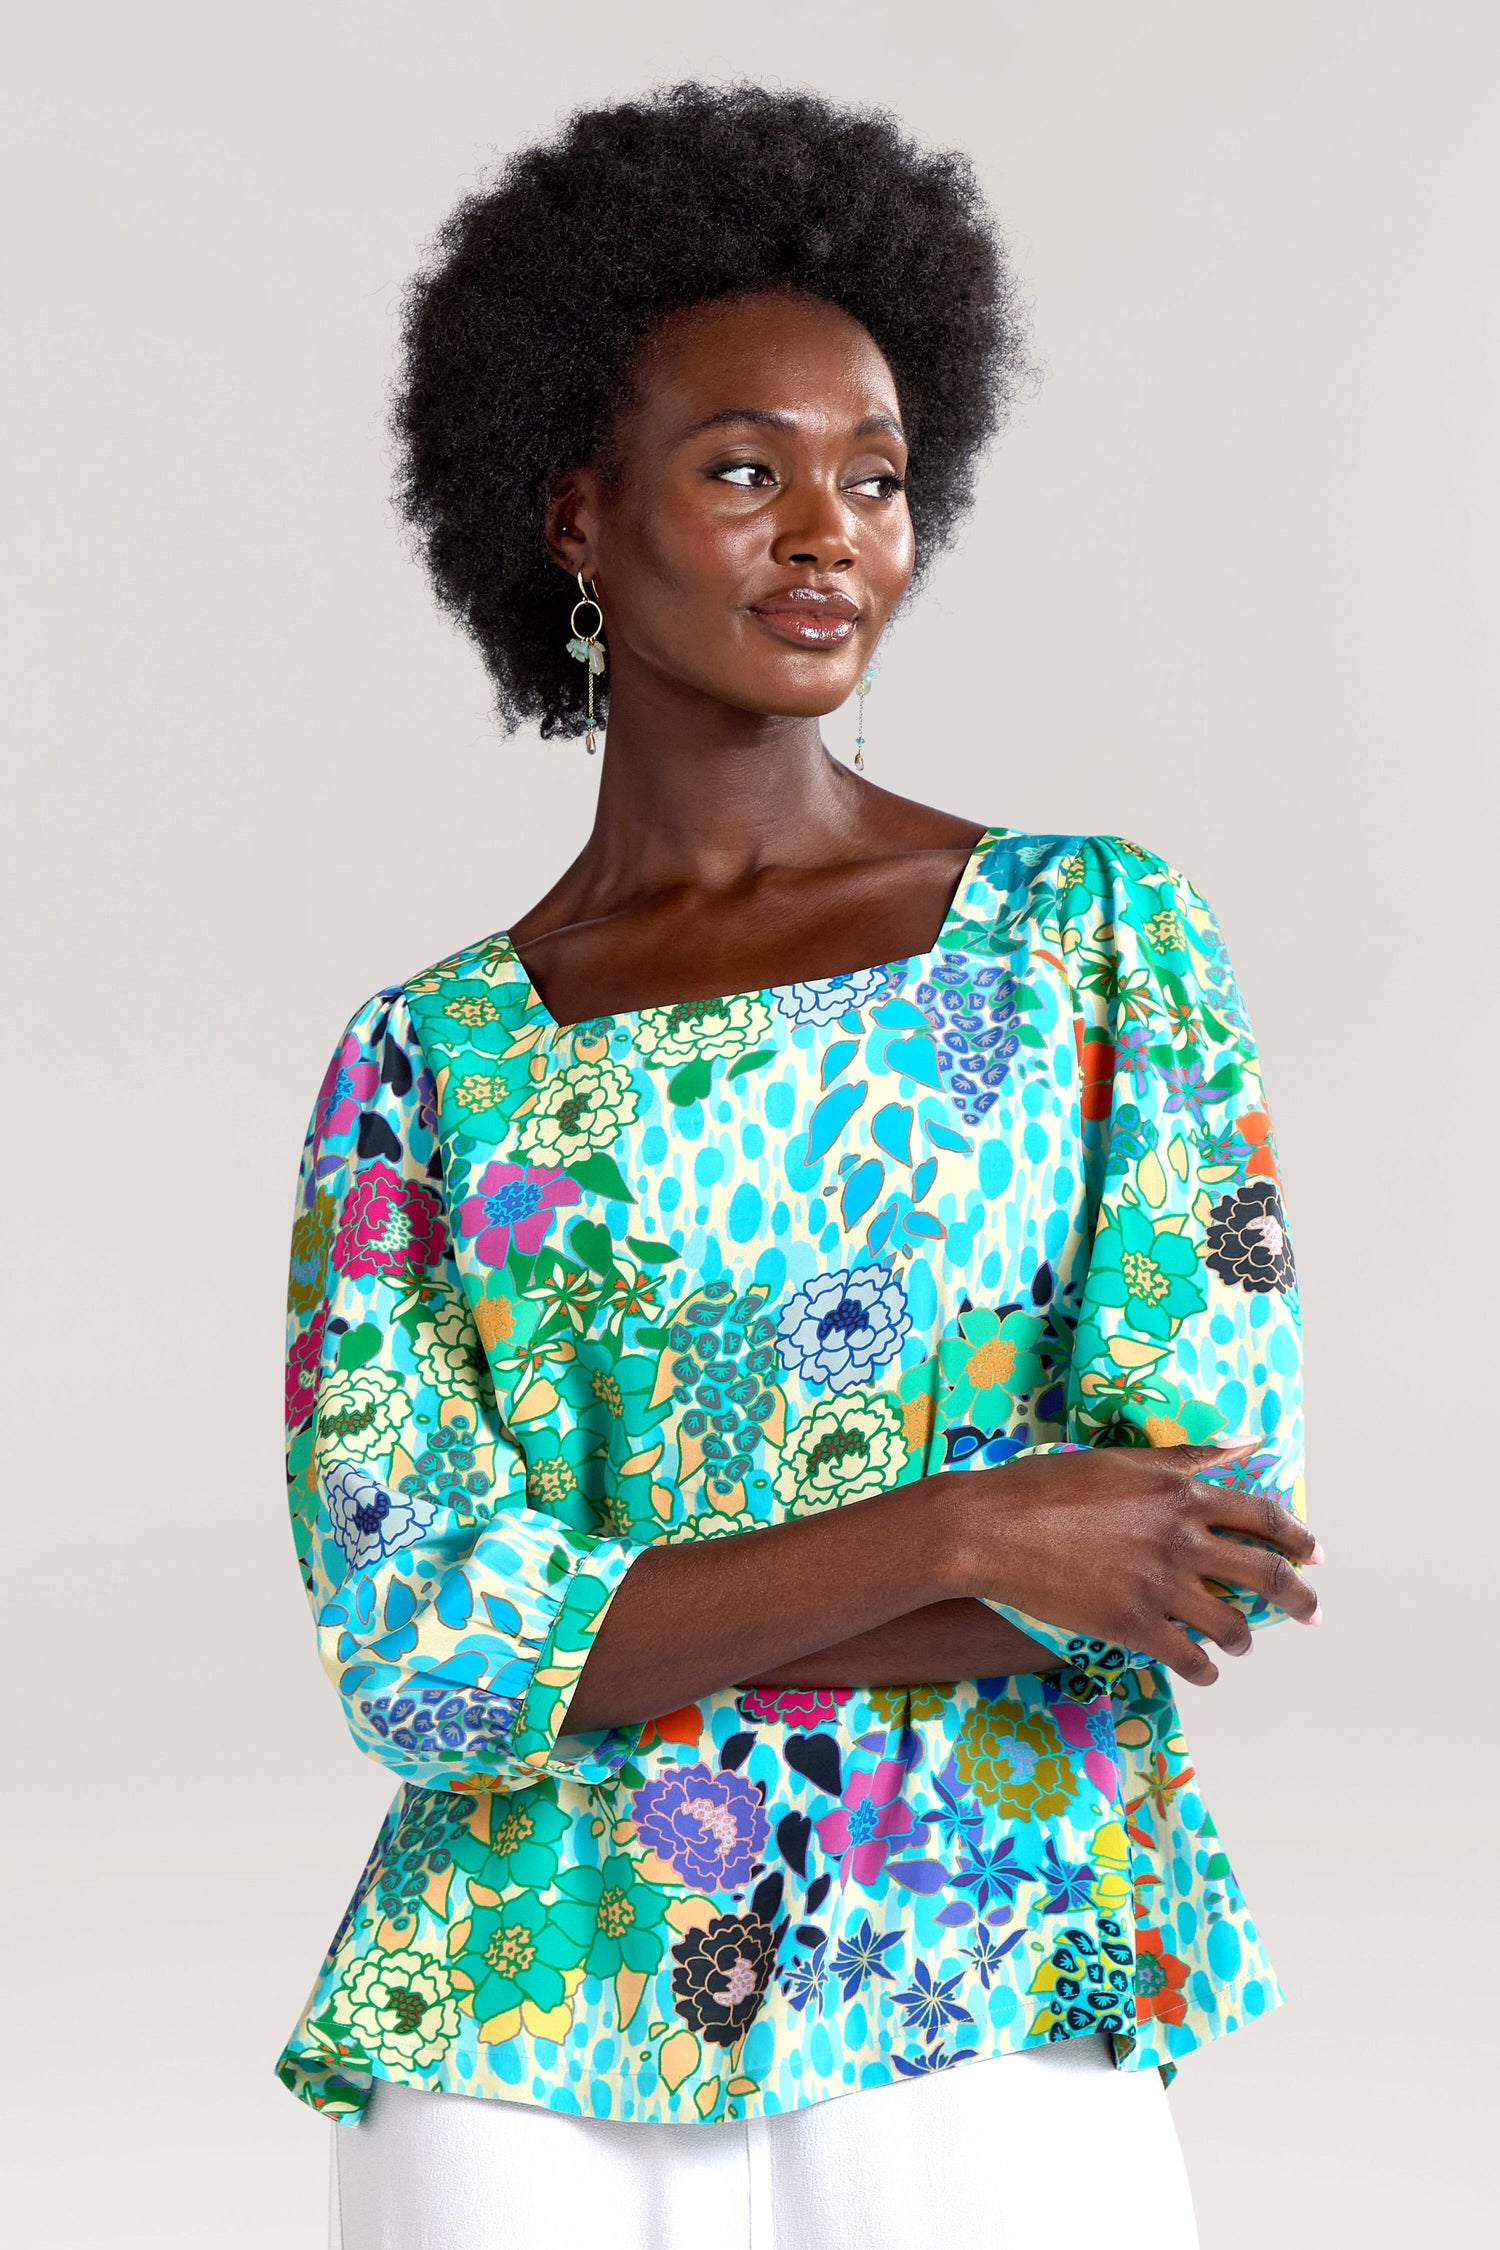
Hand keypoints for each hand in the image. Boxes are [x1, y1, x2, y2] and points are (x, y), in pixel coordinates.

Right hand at [945, 1440, 1322, 1686]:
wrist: (991, 1528)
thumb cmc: (1048, 1486)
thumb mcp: (1123, 1460)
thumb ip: (1188, 1456)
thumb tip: (1247, 1443)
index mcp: (1181, 1493)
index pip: (1262, 1517)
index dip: (1297, 1538)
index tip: (1316, 1556)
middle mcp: (1180, 1539)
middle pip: (1264, 1574)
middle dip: (1299, 1598)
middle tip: (1314, 1614)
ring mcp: (1158, 1586)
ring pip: (1231, 1625)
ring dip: (1245, 1639)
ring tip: (1242, 1644)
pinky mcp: (1131, 1625)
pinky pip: (1189, 1658)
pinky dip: (1204, 1669)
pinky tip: (1202, 1669)